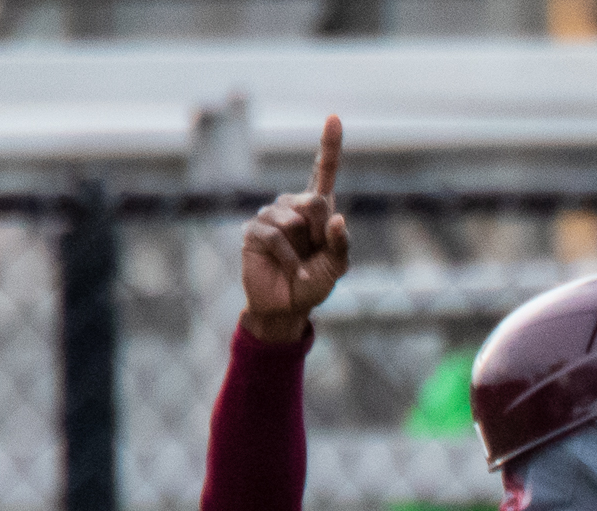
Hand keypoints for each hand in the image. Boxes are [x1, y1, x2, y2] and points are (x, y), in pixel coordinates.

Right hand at [240, 115, 351, 342]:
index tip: (334, 117)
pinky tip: (291, 270)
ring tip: (300, 263)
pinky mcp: (253, 230)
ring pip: (295, 219)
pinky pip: (276, 236)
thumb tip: (338, 218)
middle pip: (315, 201)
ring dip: (304, 248)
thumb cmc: (315, 282)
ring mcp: (270, 215)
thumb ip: (342, 244)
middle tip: (316, 253)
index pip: (323, 171)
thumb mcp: (337, 266)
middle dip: (322, 232)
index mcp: (317, 209)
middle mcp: (293, 206)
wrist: (288, 306)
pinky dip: (290, 259)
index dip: (329, 145)